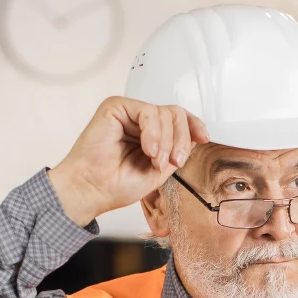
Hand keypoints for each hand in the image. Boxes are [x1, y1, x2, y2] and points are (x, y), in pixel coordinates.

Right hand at [48, 96, 209, 225]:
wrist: (92, 190)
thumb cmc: (117, 185)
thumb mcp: (160, 169)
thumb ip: (177, 150)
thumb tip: (197, 135)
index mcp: (150, 134)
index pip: (179, 119)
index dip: (194, 125)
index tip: (204, 138)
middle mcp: (139, 121)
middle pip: (176, 114)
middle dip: (182, 139)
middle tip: (174, 162)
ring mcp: (128, 112)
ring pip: (165, 113)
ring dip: (167, 141)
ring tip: (155, 161)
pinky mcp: (116, 107)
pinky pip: (148, 111)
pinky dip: (153, 133)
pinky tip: (147, 150)